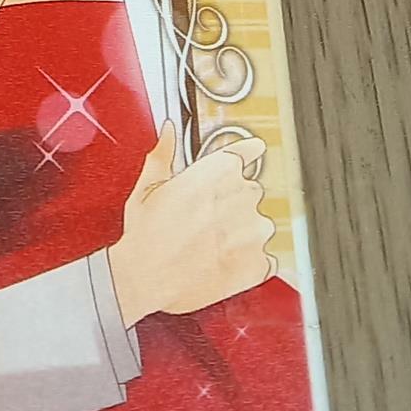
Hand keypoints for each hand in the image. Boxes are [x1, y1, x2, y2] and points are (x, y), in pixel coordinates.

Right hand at [106, 122, 272, 327]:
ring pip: (260, 225)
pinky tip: (225, 262)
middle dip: (234, 203)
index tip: (251, 156)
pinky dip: (251, 262)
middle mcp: (243, 196)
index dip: (247, 156)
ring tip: (214, 245)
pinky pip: (266, 258)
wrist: (144, 279)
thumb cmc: (145, 236)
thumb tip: (169, 131)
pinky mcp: (258, 264)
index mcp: (219, 171)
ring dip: (244, 233)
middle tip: (208, 219)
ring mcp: (254, 231)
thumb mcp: (148, 187)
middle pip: (251, 191)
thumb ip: (164, 153)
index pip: (249, 151)